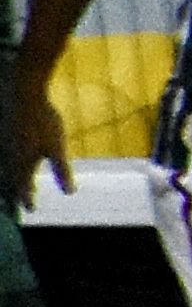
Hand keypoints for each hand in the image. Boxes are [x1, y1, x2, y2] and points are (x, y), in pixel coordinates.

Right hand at [0, 85, 68, 213]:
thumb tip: (70, 193)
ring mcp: (0, 149)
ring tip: (4, 196)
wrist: (21, 93)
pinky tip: (3, 170)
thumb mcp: (57, 146)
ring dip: (2, 186)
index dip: (25, 200)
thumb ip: (62, 171)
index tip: (29, 210)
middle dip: (9, 199)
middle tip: (11, 213)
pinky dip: (0, 170)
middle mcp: (7, 160)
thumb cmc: (43, 120)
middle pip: (6, 184)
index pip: (23, 189)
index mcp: (22, 165)